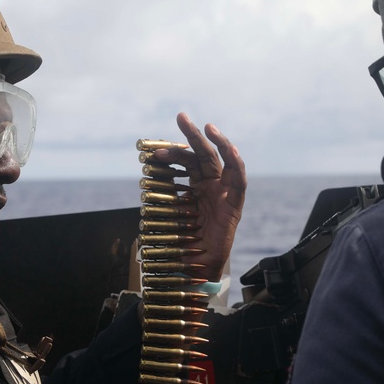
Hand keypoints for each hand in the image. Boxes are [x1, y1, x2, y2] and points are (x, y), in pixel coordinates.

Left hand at [150, 113, 245, 281]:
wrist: (201, 267)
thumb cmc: (185, 244)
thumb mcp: (169, 219)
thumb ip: (162, 202)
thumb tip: (145, 185)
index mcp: (195, 187)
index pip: (184, 163)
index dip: (171, 155)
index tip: (153, 153)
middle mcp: (210, 186)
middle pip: (202, 155)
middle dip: (192, 135)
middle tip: (181, 116)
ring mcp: (224, 192)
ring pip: (221, 160)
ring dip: (215, 141)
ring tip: (206, 126)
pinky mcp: (235, 203)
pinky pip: (238, 180)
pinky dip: (236, 164)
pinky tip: (230, 150)